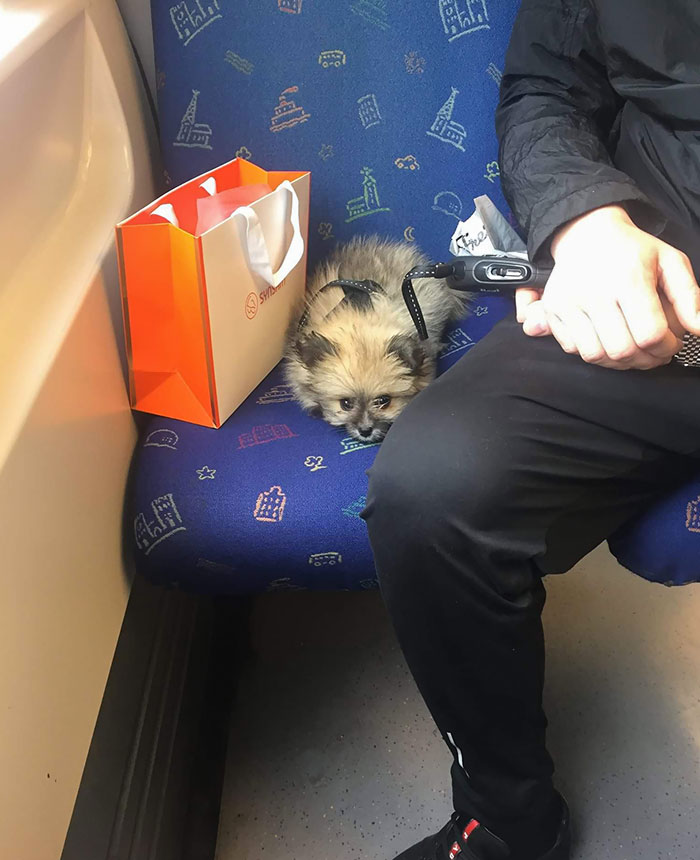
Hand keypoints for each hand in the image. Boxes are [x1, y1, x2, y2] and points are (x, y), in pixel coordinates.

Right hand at [516, 205, 699, 368]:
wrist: (587, 235)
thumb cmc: (631, 250)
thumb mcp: (670, 261)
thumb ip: (689, 297)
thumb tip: (699, 329)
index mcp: (628, 278)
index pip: (650, 334)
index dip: (667, 348)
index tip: (672, 344)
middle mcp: (594, 292)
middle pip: (622, 351)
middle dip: (645, 360)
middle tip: (654, 353)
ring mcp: (568, 303)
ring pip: (596, 356)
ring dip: (618, 362)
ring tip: (632, 350)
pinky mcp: (553, 311)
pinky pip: (573, 349)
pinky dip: (594, 353)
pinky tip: (607, 341)